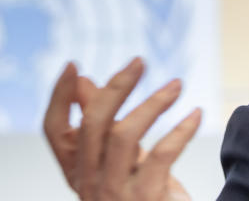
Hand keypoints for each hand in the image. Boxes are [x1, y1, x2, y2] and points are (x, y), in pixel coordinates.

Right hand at [43, 58, 201, 199]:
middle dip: (116, 87)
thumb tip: (85, 82)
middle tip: (139, 61)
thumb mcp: (119, 161)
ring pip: (124, 136)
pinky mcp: (146, 200)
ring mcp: (115, 194)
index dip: (59, 97)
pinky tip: (196, 115)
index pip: (53, 130)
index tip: (73, 65)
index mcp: (78, 171)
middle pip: (92, 125)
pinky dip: (180, 130)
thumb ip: (102, 126)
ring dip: (153, 103)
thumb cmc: (141, 196)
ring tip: (176, 85)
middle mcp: (90, 184)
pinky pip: (162, 155)